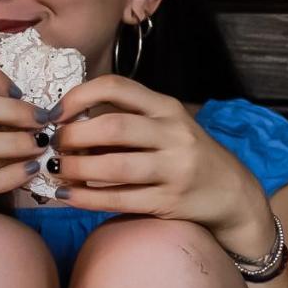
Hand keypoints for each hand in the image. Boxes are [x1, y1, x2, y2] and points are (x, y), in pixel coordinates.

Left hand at [46, 75, 266, 245]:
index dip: (79, 96)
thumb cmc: (189, 155)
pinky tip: (68, 195)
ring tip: (57, 171)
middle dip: (73, 136)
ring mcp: (174, 169)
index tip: (56, 113)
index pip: (117, 87)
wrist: (233, 193)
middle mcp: (173, 133)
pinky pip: (119, 199)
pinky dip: (87, 198)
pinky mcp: (170, 201)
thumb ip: (130, 118)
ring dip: (76, 169)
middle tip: (54, 145)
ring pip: (114, 166)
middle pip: (112, 127)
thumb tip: (70, 121)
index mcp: (167, 108)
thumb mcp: (169, 125)